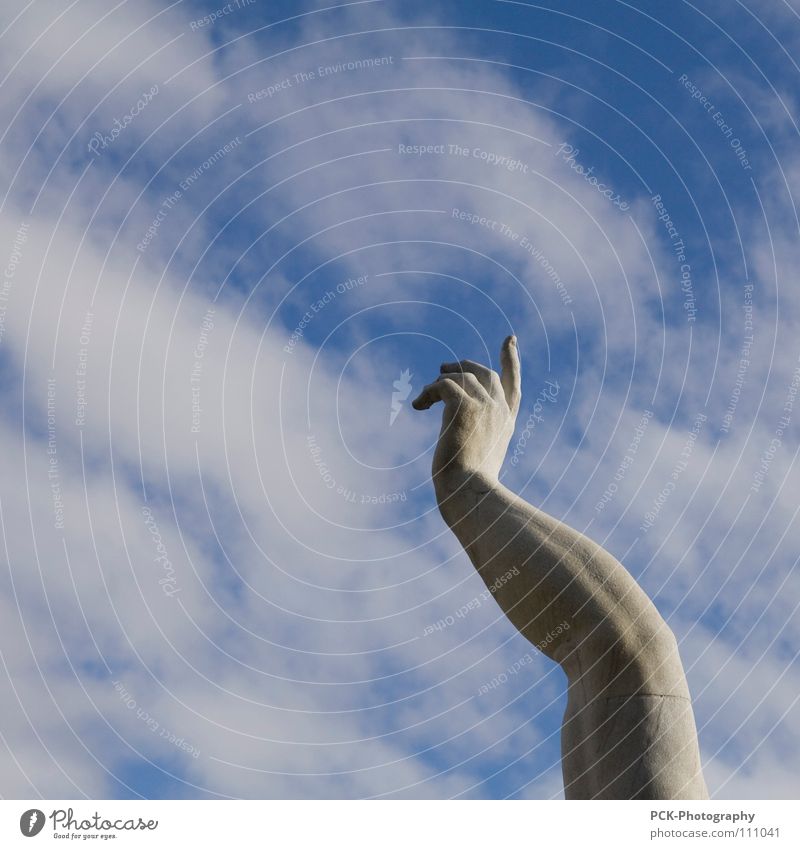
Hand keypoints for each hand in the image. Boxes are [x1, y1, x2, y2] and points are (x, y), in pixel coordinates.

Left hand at [412, 336, 520, 495]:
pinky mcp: (465, 407)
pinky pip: (443, 384)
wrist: (469, 492)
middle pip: (483, 372)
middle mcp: (499, 410)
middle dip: (463, 365)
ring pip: (460, 376)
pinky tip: (418, 407)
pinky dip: (428, 392)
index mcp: (506, 422)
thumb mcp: (478, 456)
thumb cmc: (470, 485)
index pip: (512, 383)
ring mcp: (485, 406)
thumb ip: (474, 434)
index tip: (510, 339)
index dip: (511, 360)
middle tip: (443, 367)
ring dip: (439, 381)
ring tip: (425, 397)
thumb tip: (452, 427)